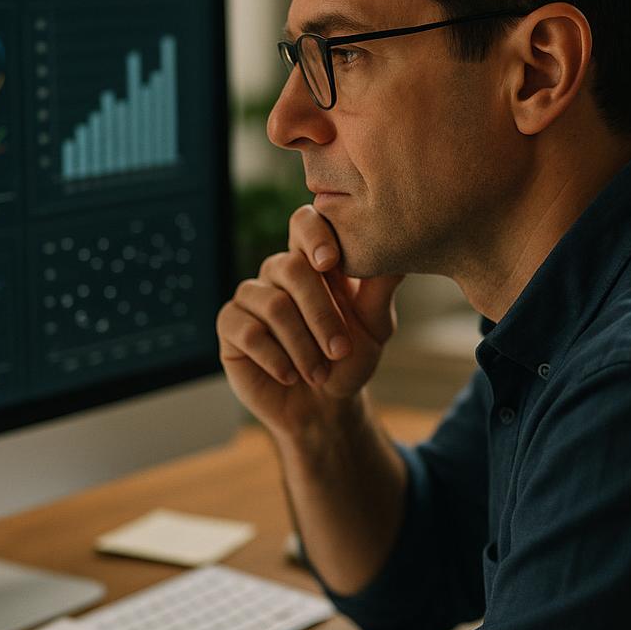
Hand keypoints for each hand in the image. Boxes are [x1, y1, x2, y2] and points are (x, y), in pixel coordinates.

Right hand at [217, 204, 403, 440]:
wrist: (324, 406)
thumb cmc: (349, 360)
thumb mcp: (374, 326)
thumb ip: (380, 288)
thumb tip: (399, 252)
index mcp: (313, 260)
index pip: (305, 223)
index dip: (314, 235)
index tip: (331, 263)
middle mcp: (278, 272)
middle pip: (290, 267)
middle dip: (320, 313)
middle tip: (340, 350)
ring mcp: (251, 297)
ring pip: (272, 304)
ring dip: (302, 345)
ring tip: (319, 373)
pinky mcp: (230, 326)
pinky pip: (247, 331)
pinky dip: (275, 358)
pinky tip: (290, 375)